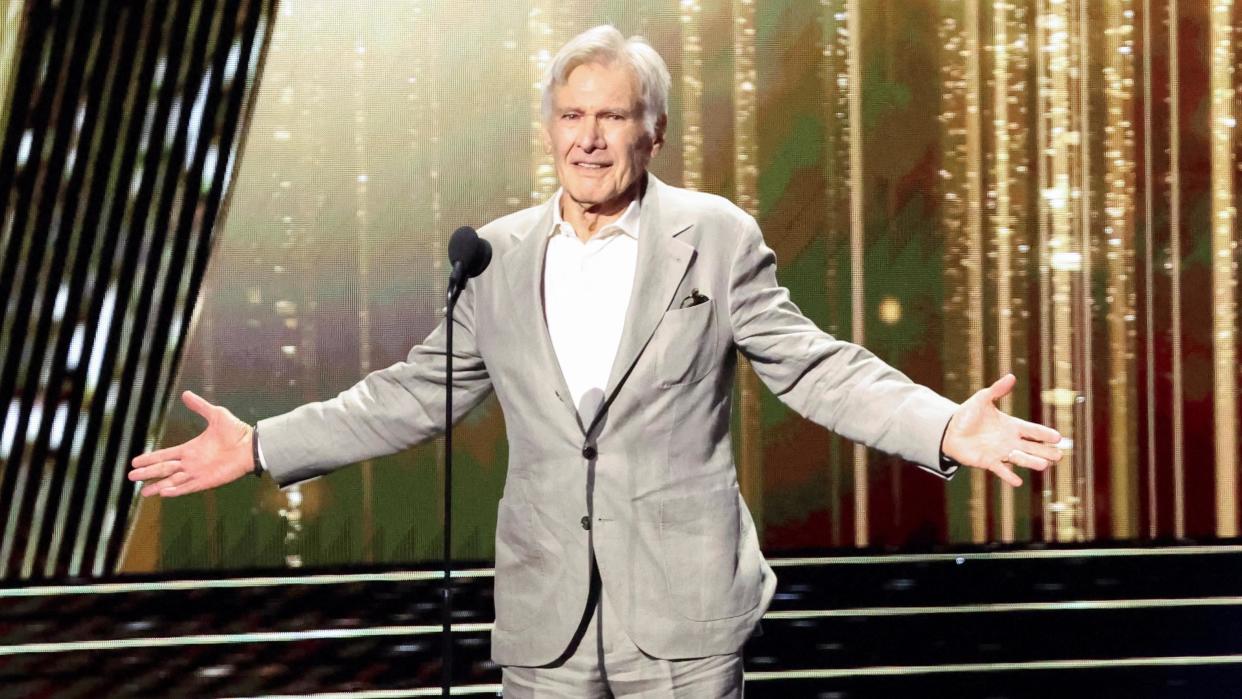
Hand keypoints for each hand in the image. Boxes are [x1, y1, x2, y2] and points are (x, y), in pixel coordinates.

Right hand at [128, 391, 255, 496]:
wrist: (251, 444)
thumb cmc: (236, 430)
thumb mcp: (216, 414)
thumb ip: (200, 406)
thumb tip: (185, 394)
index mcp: (190, 449)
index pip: (165, 455)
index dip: (150, 458)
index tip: (135, 462)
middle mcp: (191, 462)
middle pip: (164, 469)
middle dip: (148, 473)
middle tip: (131, 476)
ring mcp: (198, 473)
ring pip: (172, 481)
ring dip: (157, 485)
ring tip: (143, 492)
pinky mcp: (207, 481)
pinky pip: (188, 487)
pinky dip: (175, 490)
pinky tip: (163, 492)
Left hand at [941, 374, 1062, 486]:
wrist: (949, 431)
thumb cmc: (967, 415)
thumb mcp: (982, 399)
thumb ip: (997, 390)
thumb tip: (1011, 376)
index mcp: (1011, 426)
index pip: (1032, 430)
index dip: (1044, 433)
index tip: (1058, 437)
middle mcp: (1009, 441)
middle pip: (1032, 447)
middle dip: (1045, 451)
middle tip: (1059, 455)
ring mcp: (1000, 453)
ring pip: (1020, 458)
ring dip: (1031, 462)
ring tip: (1044, 465)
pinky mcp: (988, 462)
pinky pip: (1001, 470)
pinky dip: (1009, 476)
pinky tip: (1018, 481)